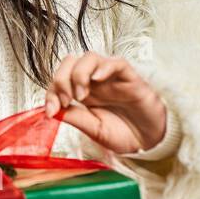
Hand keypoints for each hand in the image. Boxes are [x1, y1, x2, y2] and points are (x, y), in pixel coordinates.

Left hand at [43, 52, 166, 154]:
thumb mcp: (94, 130)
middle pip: (70, 62)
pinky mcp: (130, 78)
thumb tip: (52, 112)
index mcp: (82, 93)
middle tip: (67, 101)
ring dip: (79, 74)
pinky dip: (104, 67)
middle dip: (60, 79)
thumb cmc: (124, 134)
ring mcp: (111, 78)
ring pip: (90, 57)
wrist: (149, 141)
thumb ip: (75, 118)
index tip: (51, 112)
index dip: (50, 93)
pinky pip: (116, 63)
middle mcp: (94, 82)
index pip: (58, 81)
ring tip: (81, 96)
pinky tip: (97, 79)